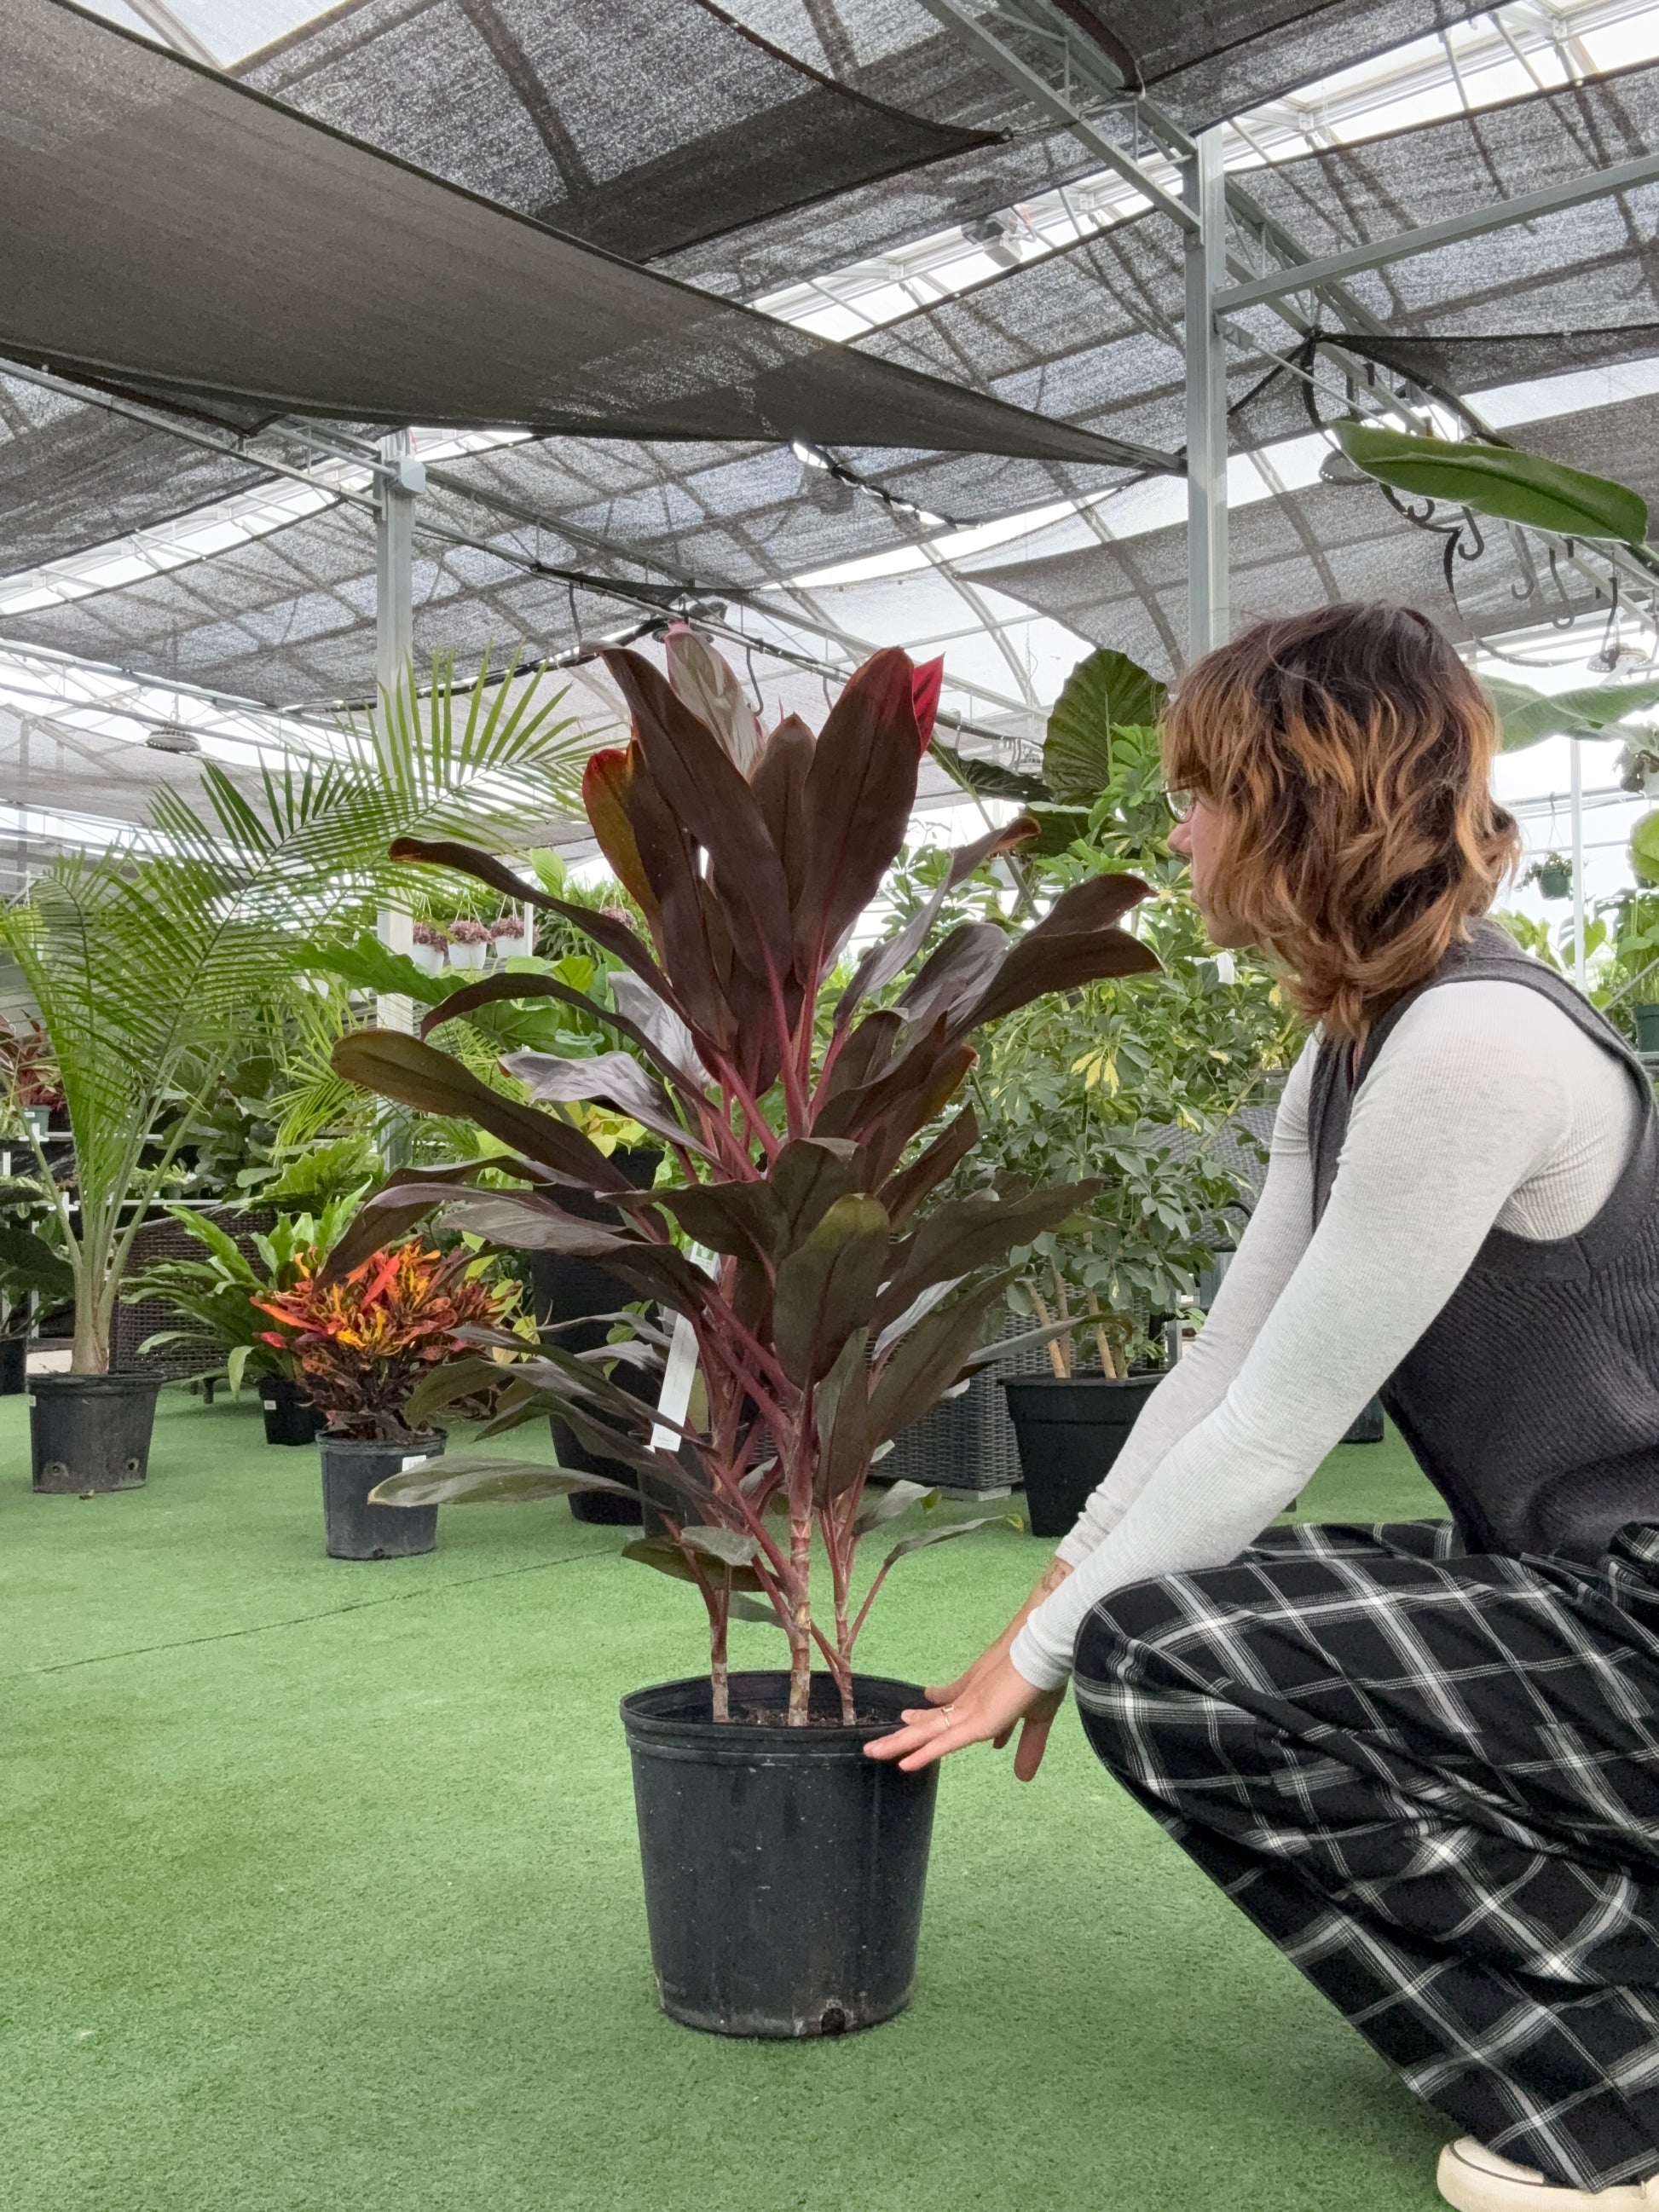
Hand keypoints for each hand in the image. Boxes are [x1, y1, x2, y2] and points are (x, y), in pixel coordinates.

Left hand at [864, 1654, 1064, 1778]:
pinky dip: (924, 1753)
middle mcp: (967, 1703)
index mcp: (978, 1698)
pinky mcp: (976, 1722)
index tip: (911, 1721)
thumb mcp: (1035, 1718)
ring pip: (927, 1732)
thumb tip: (1023, 1777)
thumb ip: (1027, 1744)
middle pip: (930, 1723)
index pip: (949, 1712)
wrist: (1044, 1653)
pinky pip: (944, 1741)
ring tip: (872, 1751)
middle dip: (905, 1736)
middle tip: (877, 1746)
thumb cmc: (1042, 1680)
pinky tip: (904, 1763)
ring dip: (900, 1743)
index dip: (928, 1720)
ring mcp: (968, 1711)